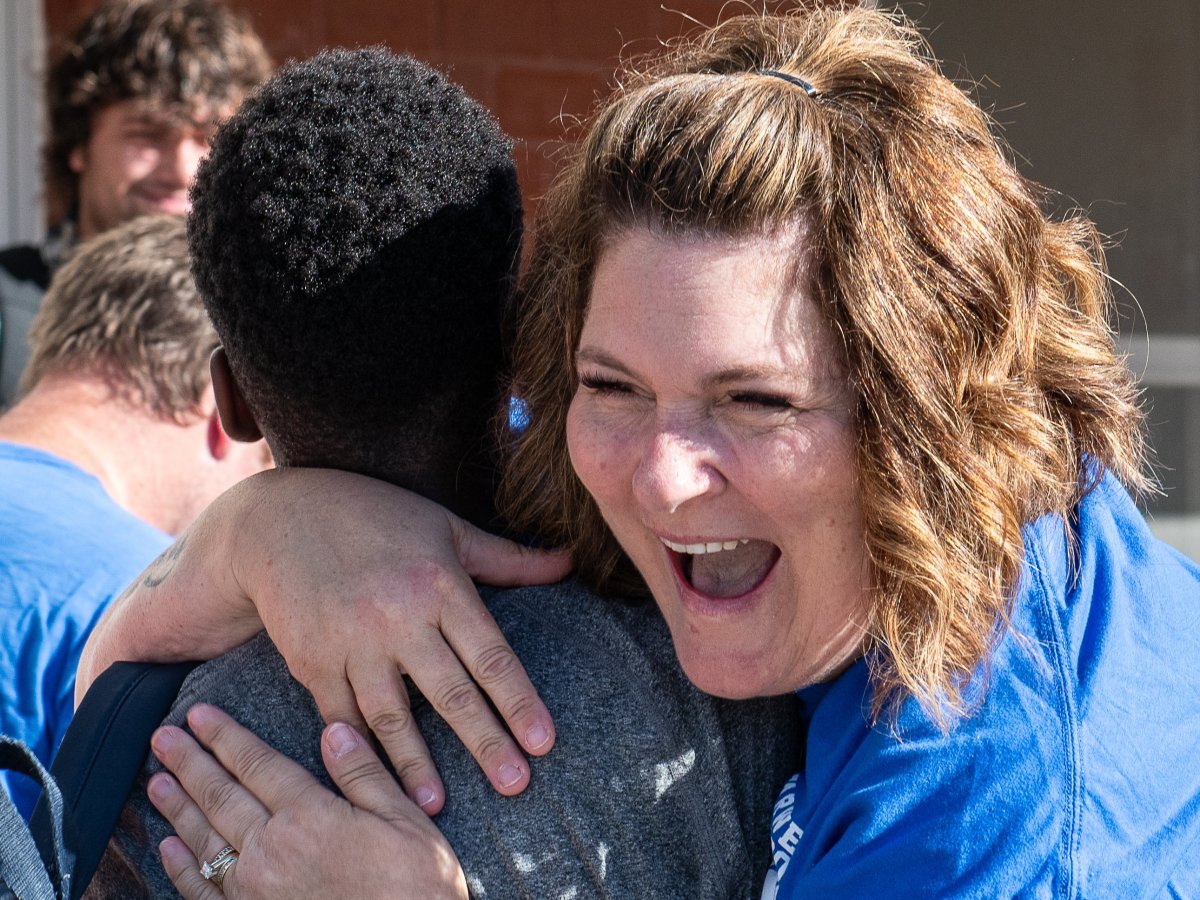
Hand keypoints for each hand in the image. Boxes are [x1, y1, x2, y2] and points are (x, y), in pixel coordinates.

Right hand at [79, 467, 572, 811]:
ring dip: (416, 763)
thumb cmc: (376, 517)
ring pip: (392, 714)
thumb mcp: (445, 528)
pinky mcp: (312, 660)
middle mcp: (399, 616)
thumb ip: (507, 558)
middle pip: (450, 692)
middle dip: (485, 742)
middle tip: (515, 785)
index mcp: (440, 584)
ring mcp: (352, 641)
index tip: (543, 742)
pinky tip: (376, 782)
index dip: (518, 701)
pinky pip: (341, 715)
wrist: (280, 517)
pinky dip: (360, 751)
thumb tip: (569, 562)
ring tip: (439, 806)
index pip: (490, 655)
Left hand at [149, 704, 467, 899]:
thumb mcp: (406, 822)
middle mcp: (272, 850)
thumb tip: (334, 730)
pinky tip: (167, 847)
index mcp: (311, 816)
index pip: (257, 764)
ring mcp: (254, 890)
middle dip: (189, 761)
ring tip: (157, 778)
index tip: (199, 714)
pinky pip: (203, 890)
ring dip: (178, 806)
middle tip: (163, 736)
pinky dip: (180, 867)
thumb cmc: (416, 888)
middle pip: (220, 795)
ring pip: (205, 838)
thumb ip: (364, 775)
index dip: (225, 736)